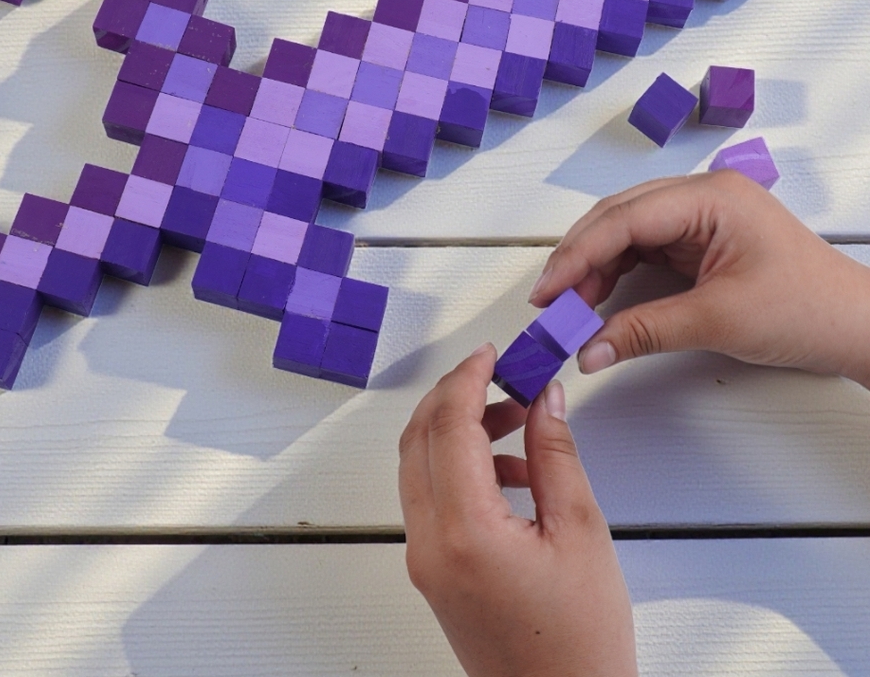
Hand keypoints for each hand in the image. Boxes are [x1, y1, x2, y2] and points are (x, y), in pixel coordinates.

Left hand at [398, 344, 635, 676]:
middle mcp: (428, 544)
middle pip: (419, 437)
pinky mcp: (431, 569)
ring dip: (459, 429)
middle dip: (455, 395)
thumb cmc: (580, 645)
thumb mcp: (580, 533)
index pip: (449, 427)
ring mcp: (423, 559)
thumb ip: (555, 453)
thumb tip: (545, 398)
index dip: (468, 378)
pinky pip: (431, 496)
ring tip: (518, 418)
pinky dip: (460, 466)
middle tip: (499, 374)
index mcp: (464, 532)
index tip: (492, 353)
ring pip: (419, 464)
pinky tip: (512, 469)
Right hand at [532, 170, 869, 386]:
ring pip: (626, 232)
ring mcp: (701, 216)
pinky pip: (644, 249)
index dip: (579, 254)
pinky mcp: (700, 240)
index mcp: (711, 197)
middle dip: (580, 258)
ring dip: (595, 267)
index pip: (625, 218)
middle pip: (618, 217)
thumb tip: (588, 350)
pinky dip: (617, 274)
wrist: (856, 327)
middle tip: (549, 300)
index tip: (548, 292)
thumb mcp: (719, 320)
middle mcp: (701, 197)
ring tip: (571, 306)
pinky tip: (600, 299)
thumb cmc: (809, 309)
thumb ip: (644, 330)